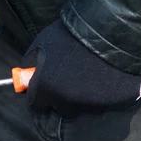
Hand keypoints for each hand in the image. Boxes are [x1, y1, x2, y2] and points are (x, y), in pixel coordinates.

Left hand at [22, 19, 140, 115]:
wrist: (109, 32)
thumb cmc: (70, 35)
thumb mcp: (41, 46)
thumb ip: (32, 66)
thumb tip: (28, 77)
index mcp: (46, 89)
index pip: (36, 104)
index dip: (38, 95)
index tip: (42, 89)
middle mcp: (66, 101)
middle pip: (59, 107)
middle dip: (60, 97)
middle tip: (66, 79)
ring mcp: (90, 104)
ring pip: (80, 107)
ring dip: (79, 97)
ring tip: (85, 76)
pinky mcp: (112, 103)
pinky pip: (100, 103)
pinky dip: (98, 94)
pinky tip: (101, 78)